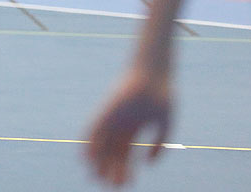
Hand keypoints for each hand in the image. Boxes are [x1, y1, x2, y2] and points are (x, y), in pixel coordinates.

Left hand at [86, 69, 171, 185]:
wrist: (154, 71)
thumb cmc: (163, 93)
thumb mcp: (165, 123)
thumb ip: (159, 144)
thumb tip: (149, 164)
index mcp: (135, 127)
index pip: (126, 153)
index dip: (125, 168)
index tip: (126, 184)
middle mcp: (121, 123)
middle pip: (114, 151)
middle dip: (113, 169)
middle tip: (111, 187)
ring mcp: (113, 116)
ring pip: (103, 142)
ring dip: (100, 160)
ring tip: (98, 178)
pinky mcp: (106, 109)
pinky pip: (94, 127)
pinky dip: (90, 142)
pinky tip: (86, 156)